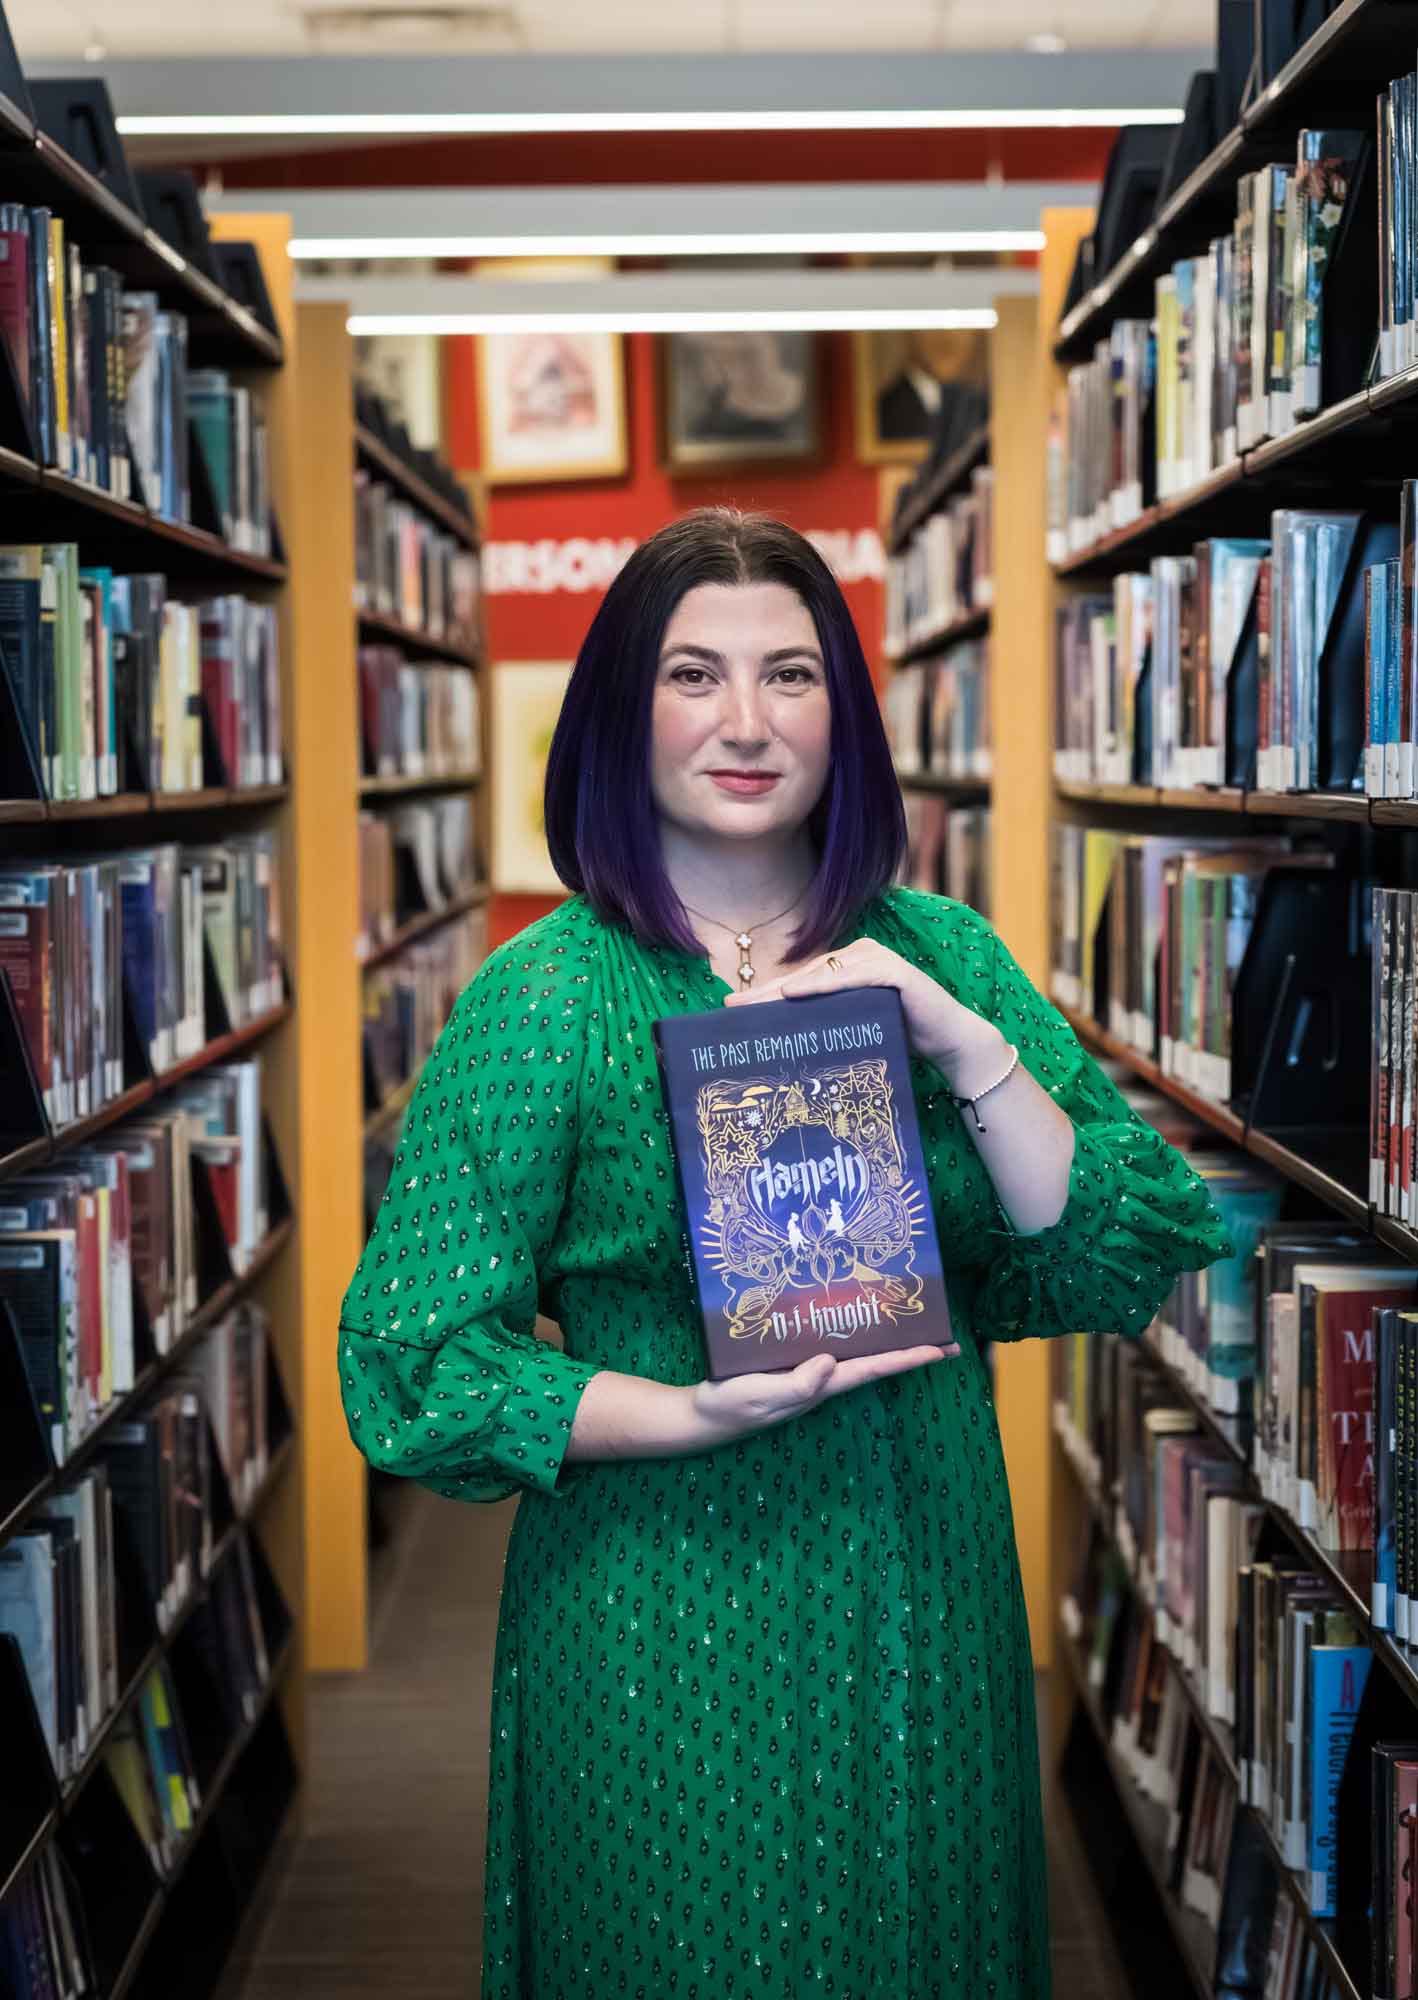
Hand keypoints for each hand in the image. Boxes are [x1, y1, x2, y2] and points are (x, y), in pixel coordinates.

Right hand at [690, 1342, 955, 1447]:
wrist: (702, 1416)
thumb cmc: (732, 1406)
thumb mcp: (761, 1396)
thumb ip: (795, 1385)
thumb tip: (830, 1364)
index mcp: (822, 1385)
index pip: (875, 1368)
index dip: (909, 1357)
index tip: (942, 1349)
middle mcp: (822, 1377)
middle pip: (875, 1359)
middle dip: (909, 1348)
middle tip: (945, 1334)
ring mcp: (807, 1370)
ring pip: (856, 1351)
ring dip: (884, 1338)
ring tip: (910, 1320)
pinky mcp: (789, 1361)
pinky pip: (827, 1342)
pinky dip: (847, 1329)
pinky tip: (849, 1317)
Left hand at [724, 934, 1004, 1090]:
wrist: (951, 1043)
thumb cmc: (902, 1037)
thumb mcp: (856, 1030)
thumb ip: (827, 1025)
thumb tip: (783, 1042)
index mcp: (848, 968)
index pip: (801, 982)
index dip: (767, 996)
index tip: (732, 1009)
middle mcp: (860, 956)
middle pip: (805, 976)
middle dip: (767, 993)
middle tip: (733, 1007)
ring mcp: (877, 960)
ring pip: (823, 974)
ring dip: (788, 989)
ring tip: (757, 1004)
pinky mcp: (894, 971)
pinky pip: (851, 977)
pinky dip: (822, 985)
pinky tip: (795, 994)